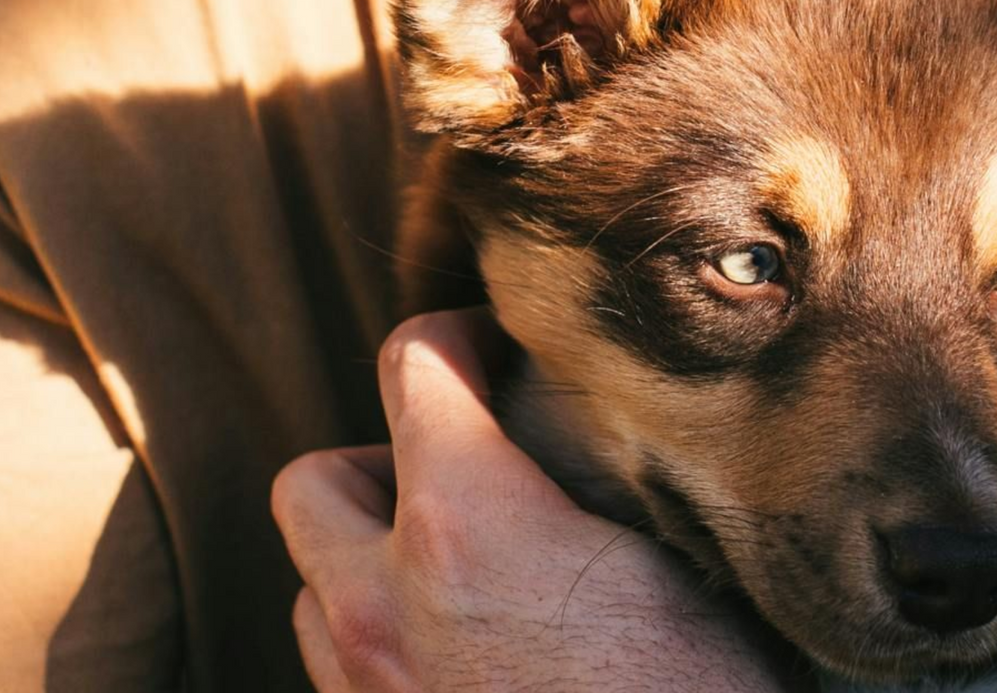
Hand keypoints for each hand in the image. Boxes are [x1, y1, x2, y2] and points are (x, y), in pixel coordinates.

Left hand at [272, 308, 784, 691]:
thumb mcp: (683, 561)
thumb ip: (610, 472)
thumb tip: (596, 406)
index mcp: (464, 526)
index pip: (413, 361)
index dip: (460, 338)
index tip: (502, 358)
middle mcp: (384, 610)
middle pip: (313, 482)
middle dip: (377, 464)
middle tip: (466, 477)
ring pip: (314, 591)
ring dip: (371, 567)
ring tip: (468, 577)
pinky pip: (339, 684)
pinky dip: (381, 654)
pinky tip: (470, 662)